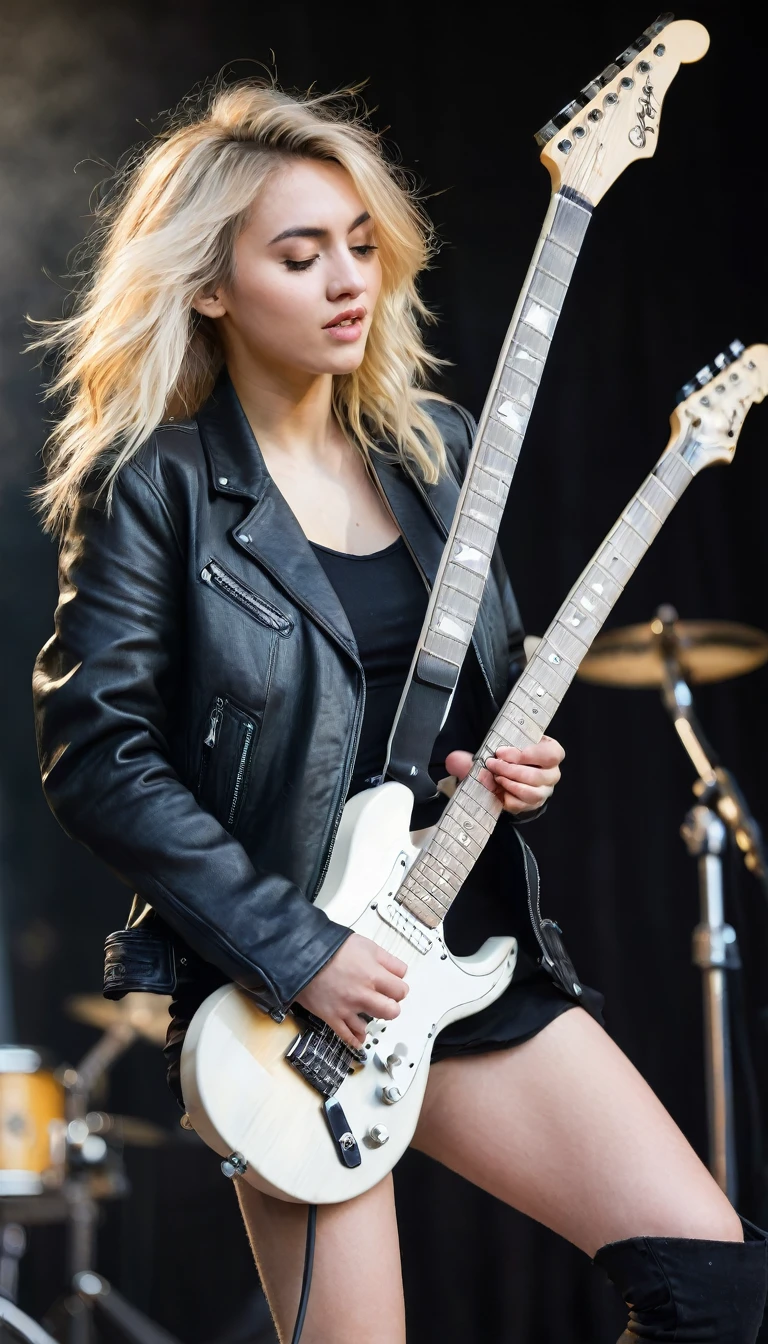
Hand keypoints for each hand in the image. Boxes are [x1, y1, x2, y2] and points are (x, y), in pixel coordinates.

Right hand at [294, 933, 408, 1049]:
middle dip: (391, 1006)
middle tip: (384, 999)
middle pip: (392, 1011)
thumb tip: (401, 971)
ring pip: (369, 1026)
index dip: (398, 987)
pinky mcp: (332, 1016)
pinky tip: (359, 1038)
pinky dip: (354, 1038)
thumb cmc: (331, 947)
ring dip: (370, 1020)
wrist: (301, 955)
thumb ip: (387, 959)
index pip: (401, 990)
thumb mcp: (366, 944)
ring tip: (368, 1012)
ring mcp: (347, 1008)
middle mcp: (363, 995)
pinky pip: (346, 1035)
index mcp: (374, 975)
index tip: (393, 985)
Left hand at [445, 735, 564, 815]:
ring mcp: (543, 791)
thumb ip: (475, 753)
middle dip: (511, 770)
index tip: (501, 752)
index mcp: (550, 753)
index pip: (550, 754)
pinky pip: (522, 806)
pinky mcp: (532, 805)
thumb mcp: (497, 748)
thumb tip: (453, 760)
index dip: (527, 753)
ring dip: (510, 785)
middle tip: (492, 765)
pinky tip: (498, 791)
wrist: (507, 773)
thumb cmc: (508, 756)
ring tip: (495, 778)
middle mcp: (551, 773)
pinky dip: (508, 799)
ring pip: (532, 793)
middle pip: (539, 775)